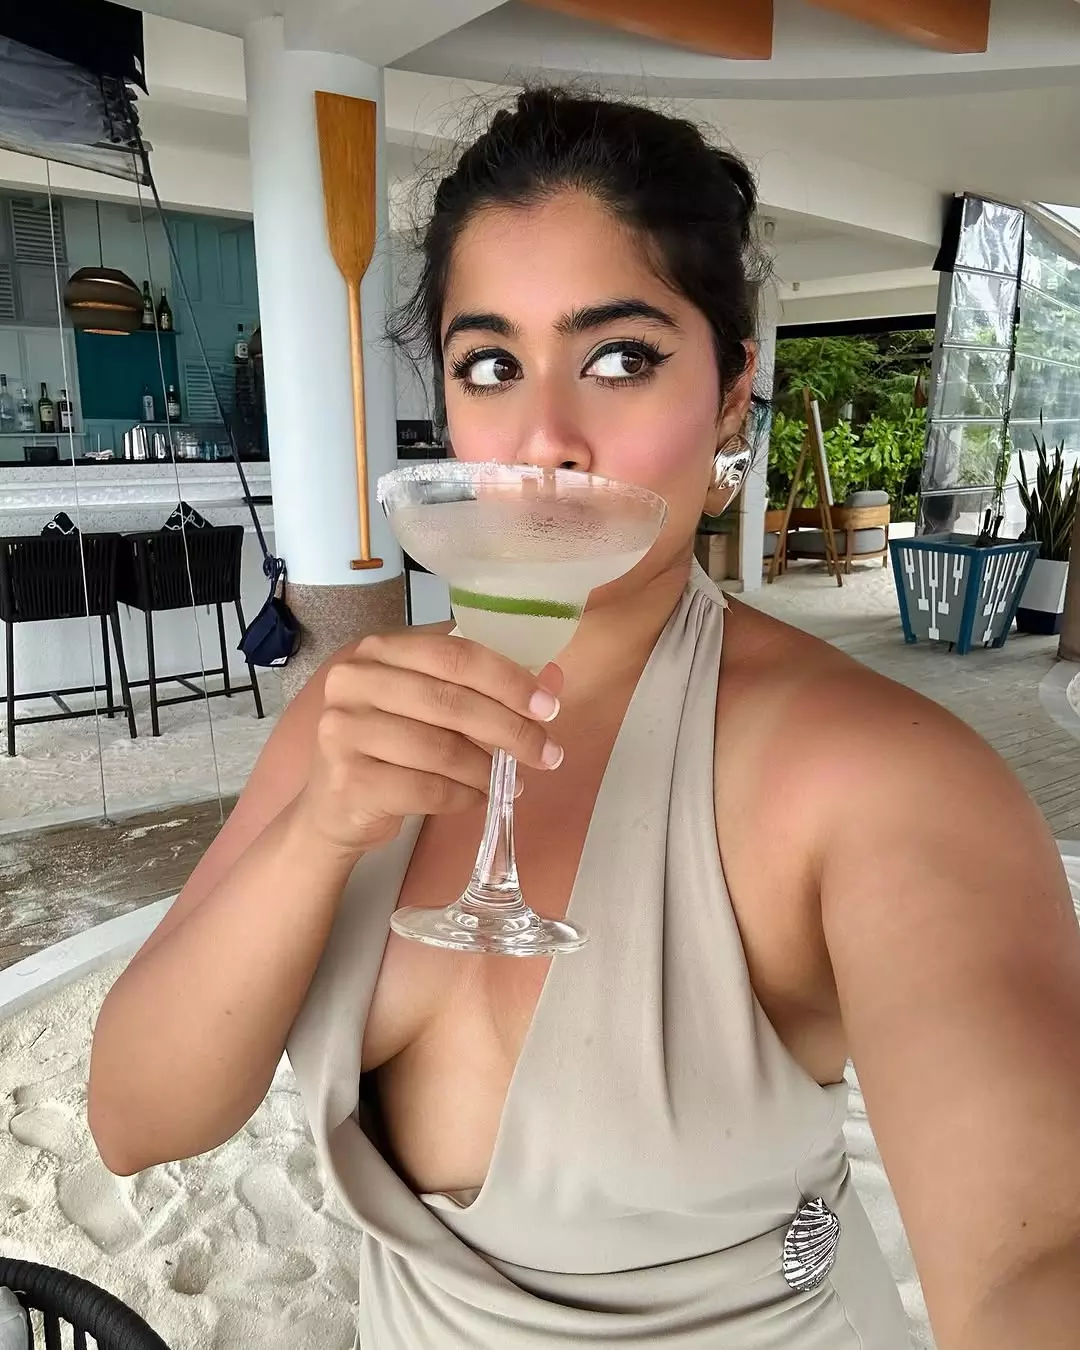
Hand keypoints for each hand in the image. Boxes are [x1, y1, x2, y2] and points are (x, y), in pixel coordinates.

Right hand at [295, 631, 563, 854]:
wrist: (333, 807)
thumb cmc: (389, 746)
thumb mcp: (428, 706)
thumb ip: (481, 690)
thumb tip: (553, 682)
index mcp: (378, 650)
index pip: (455, 655)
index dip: (508, 680)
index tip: (549, 707)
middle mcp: (354, 682)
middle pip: (451, 702)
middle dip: (511, 730)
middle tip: (547, 753)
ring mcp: (345, 731)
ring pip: (442, 749)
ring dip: (488, 770)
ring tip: (512, 782)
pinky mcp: (349, 780)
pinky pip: (428, 789)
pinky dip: (464, 797)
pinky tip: (479, 799)